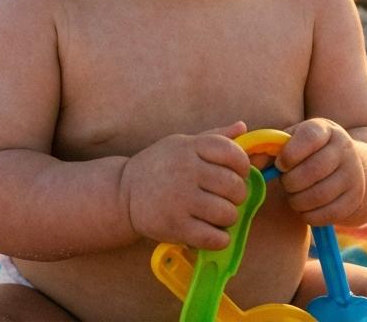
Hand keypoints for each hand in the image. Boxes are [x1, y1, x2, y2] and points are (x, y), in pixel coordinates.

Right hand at [121, 121, 251, 250]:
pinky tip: (211, 232)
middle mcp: (186, 170)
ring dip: (228, 218)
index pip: (233, 153)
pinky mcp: (175, 226)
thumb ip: (215, 137)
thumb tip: (243, 127)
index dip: (243, 166)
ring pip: (228, 213)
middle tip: (225, 198)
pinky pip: (215, 238)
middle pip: (234, 186)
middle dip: (237, 195)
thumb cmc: (160, 166)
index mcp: (190, 147)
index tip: (236, 173)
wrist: (123, 193)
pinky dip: (220, 239)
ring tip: (216, 215)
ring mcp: (180, 199)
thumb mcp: (183, 144)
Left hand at [276, 118, 364, 225]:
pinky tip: (304, 207)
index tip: (281, 164)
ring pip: (319, 195)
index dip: (290, 153)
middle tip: (286, 183)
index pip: (309, 137)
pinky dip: (309, 215)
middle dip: (291, 181)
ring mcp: (353, 174)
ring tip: (293, 195)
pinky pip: (327, 214)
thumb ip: (267, 149)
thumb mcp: (291, 142)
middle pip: (313, 170)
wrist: (349, 166)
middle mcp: (344, 149)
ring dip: (298, 200)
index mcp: (325, 130)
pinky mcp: (355, 199)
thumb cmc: (308, 153)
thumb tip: (250, 164)